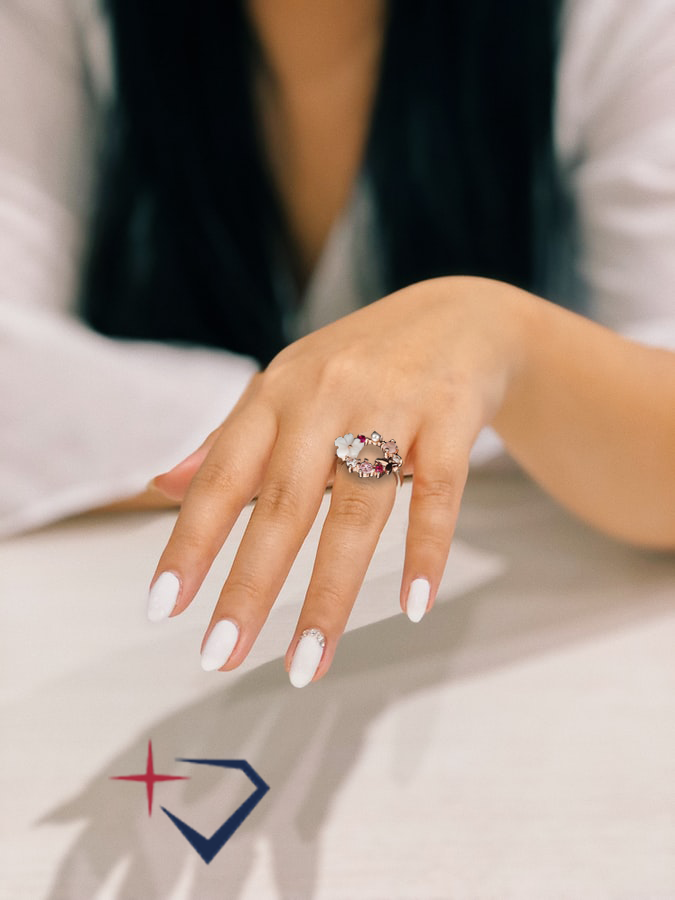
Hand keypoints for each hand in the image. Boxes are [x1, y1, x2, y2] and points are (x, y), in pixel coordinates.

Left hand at [148, 276, 531, 685]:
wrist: (456, 317)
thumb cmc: (357, 364)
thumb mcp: (285, 389)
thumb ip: (227, 441)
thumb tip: (159, 486)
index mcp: (275, 395)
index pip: (222, 475)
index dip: (190, 541)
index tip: (164, 607)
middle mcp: (325, 397)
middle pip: (284, 503)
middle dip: (250, 586)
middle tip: (221, 656)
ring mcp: (391, 405)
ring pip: (357, 509)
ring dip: (331, 594)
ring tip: (307, 661)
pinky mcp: (450, 417)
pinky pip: (439, 492)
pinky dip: (427, 551)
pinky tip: (415, 605)